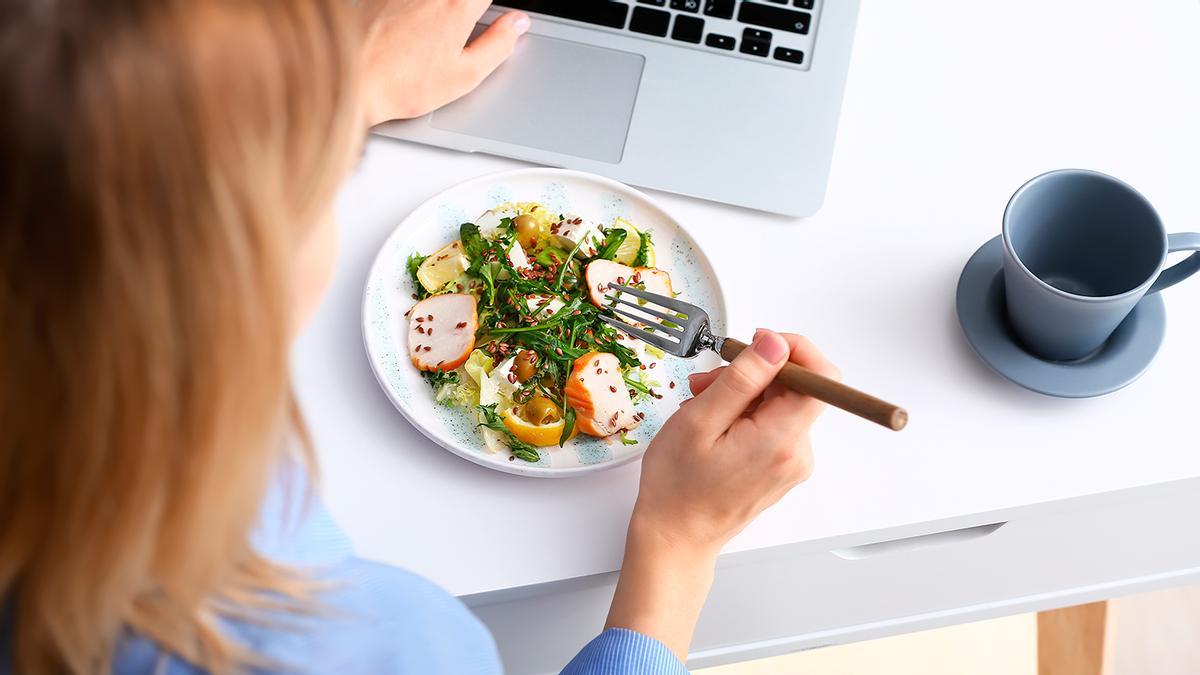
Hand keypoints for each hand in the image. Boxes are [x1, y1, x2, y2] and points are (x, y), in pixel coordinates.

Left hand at [359, 0, 529, 124]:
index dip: (489, 7)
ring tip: (430, 42)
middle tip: (461, 31)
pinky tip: (408, 33)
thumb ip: (499, 44)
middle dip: (467, 9)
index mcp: (457, 6)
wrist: (349, 79)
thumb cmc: (403, 83)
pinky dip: (415, 12)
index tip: (487, 16)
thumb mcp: (465, 75)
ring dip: (440, 12)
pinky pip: (406, 0)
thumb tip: (518, 24)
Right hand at [606, 330, 838, 658]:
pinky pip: (772, 424)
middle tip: (707, 382)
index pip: (822, 378)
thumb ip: (743, 378)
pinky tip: (713, 424)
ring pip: (779, 404)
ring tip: (700, 406)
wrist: (676, 537)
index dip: (795, 350)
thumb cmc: (679, 486)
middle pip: (795, 388)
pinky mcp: (781, 466)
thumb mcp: (701, 420)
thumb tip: (776, 344)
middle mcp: (797, 452)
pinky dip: (744, 414)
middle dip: (752, 373)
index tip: (759, 345)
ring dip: (742, 394)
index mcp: (781, 439)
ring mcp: (791, 462)